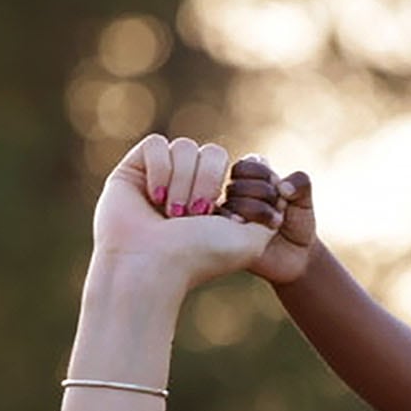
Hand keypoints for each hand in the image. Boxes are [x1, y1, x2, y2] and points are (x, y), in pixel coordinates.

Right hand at [89, 133, 273, 294]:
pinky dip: (159, 170)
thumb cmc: (198, 257)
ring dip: (183, 182)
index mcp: (215, 203)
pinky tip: (152, 197)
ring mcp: (160, 177)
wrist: (151, 265)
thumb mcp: (250, 241)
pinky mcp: (134, 169)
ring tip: (171, 214)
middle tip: (195, 216)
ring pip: (185, 147)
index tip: (228, 219)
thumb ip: (268, 215)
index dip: (235, 187)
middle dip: (208, 184)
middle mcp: (188, 188)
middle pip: (214, 153)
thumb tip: (276, 189)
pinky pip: (156, 145)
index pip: (237, 168)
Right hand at [224, 154, 318, 285]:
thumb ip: (300, 183)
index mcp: (251, 178)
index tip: (280, 188)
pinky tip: (251, 229)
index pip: (245, 166)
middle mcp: (235, 195)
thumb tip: (282, 187)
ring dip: (256, 211)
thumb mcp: (305, 199)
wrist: (297, 256)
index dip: (263, 175)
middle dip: (263, 194)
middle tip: (281, 210)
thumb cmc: (298, 223)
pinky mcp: (224, 236)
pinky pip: (220, 223)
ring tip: (276, 224)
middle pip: (237, 184)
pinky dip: (237, 222)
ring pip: (230, 203)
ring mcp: (228, 215)